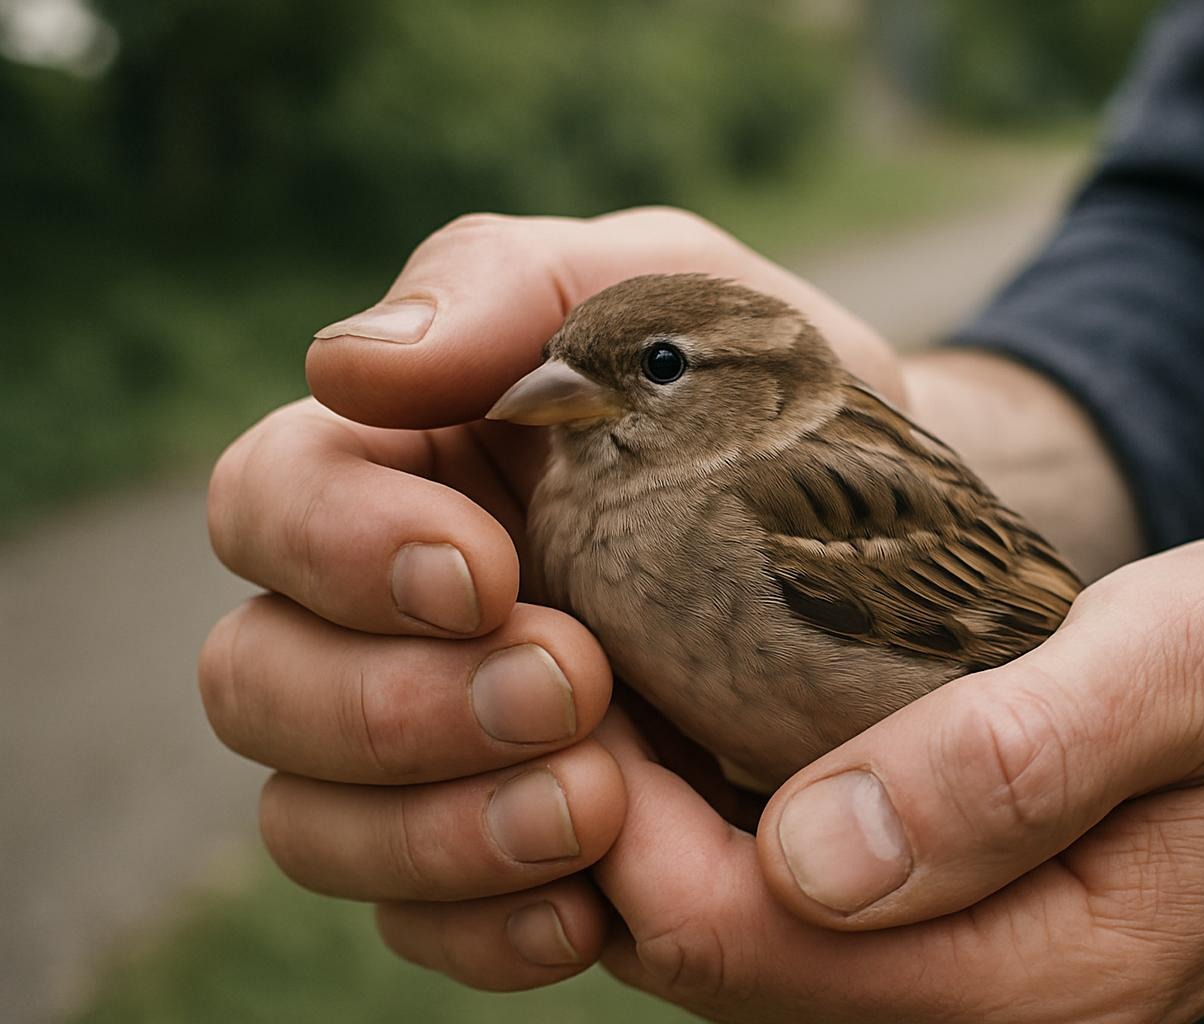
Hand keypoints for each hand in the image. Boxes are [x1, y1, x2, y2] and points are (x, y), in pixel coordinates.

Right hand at [198, 207, 899, 987]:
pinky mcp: (497, 850)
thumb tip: (347, 362)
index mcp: (397, 465)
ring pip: (311, 822)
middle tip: (575, 687)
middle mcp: (380, 612)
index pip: (268, 500)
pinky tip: (591, 909)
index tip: (489, 569)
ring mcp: (429, 745)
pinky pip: (419, 925)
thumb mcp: (667, 297)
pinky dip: (486, 928)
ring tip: (599, 807)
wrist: (887, 547)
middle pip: (255, 680)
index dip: (340, 546)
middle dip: (397, 703)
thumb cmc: (764, 401)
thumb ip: (512, 290)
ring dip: (437, 829)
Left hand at [390, 528, 1203, 1020]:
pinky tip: (684, 722)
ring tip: (593, 685)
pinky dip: (709, 828)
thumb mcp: (1194, 665)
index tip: (569, 682)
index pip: (762, 946)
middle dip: (608, 831)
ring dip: (645, 828)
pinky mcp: (956, 938)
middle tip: (547, 669)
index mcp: (1053, 977)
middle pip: (722, 960)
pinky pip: (789, 912)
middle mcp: (992, 1013)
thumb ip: (1020, 762)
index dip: (630, 833)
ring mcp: (969, 986)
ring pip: (738, 946)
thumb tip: (820, 853)